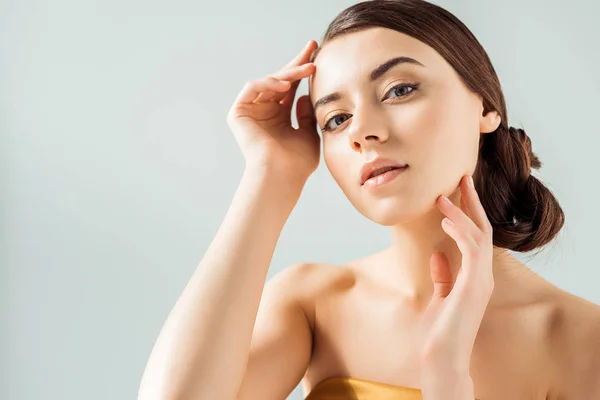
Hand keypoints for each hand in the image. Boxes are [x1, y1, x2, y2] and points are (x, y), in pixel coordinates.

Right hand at [227, 40, 320, 186]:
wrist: (281, 175)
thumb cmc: (297, 162)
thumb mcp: (309, 133)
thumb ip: (307, 114)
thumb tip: (304, 96)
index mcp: (279, 118)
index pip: (292, 89)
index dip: (303, 72)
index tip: (318, 56)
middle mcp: (264, 113)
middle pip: (281, 81)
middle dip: (297, 63)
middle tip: (313, 46)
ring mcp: (251, 112)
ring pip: (269, 82)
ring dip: (289, 73)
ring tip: (308, 69)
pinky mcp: (238, 113)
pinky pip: (252, 87)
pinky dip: (268, 83)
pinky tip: (286, 84)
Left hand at [417, 175, 494, 373]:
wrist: (440, 356)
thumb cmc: (439, 330)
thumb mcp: (439, 296)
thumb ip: (442, 276)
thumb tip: (437, 254)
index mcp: (475, 276)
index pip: (475, 236)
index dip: (468, 212)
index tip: (456, 192)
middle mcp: (482, 275)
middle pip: (482, 229)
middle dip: (472, 202)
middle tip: (462, 177)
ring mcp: (481, 280)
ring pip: (478, 235)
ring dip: (461, 212)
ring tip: (442, 196)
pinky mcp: (474, 285)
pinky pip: (471, 250)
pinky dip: (461, 232)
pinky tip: (446, 219)